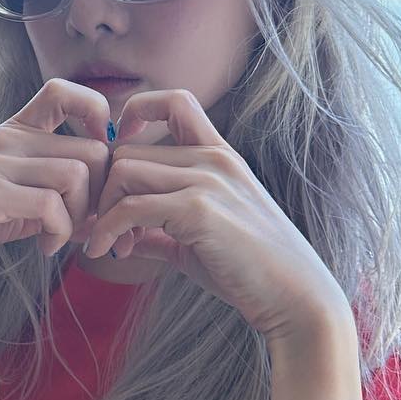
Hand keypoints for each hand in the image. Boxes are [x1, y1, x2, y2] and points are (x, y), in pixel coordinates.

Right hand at [0, 79, 115, 273]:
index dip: (98, 116)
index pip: (66, 91)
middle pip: (92, 148)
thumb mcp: (7, 200)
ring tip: (59, 237)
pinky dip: (59, 233)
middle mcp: (6, 139)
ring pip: (76, 174)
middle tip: (83, 223)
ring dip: (81, 215)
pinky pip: (50, 205)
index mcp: (12, 131)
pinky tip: (44, 247)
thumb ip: (49, 198)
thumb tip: (97, 215)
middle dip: (101, 194)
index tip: (96, 162)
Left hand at [82, 88, 351, 342]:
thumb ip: (160, 230)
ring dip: (106, 210)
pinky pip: (131, 207)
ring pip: (124, 170)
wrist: (294, 298)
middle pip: (128, 151)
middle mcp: (213, 159)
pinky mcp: (199, 210)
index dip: (138, 110)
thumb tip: (124, 237)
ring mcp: (207, 181)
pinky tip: (111, 252)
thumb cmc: (249, 272)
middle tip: (111, 231)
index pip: (175, 101)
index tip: (121, 145)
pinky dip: (108, 230)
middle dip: (107, 191)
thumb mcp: (198, 240)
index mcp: (219, 156)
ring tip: (116, 245)